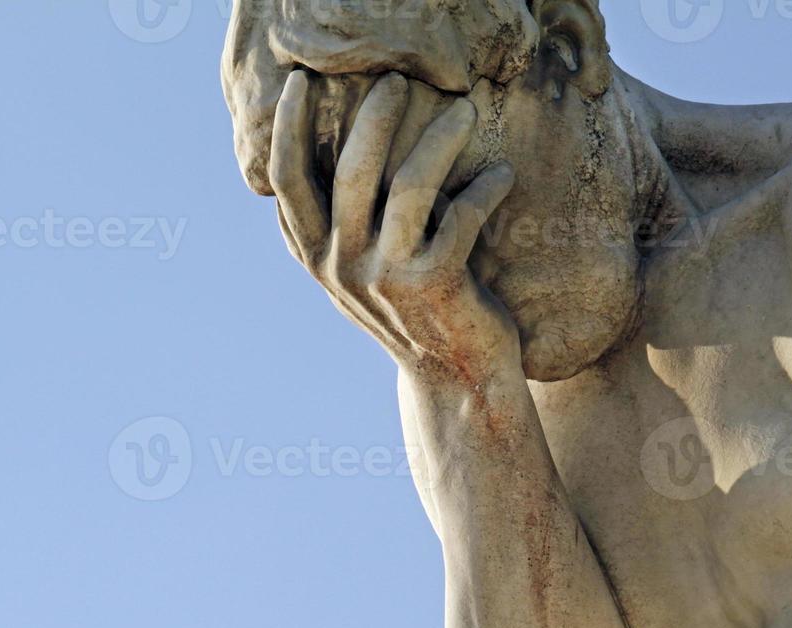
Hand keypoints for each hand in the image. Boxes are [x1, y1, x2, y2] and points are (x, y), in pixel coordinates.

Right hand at [269, 70, 519, 384]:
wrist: (458, 383)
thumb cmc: (414, 315)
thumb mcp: (359, 277)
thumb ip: (337, 231)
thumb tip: (326, 155)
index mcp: (320, 259)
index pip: (289, 184)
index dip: (289, 130)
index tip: (301, 84)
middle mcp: (346, 267)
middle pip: (351, 170)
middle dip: (374, 115)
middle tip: (396, 79)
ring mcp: (390, 277)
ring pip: (411, 185)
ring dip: (441, 138)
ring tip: (465, 109)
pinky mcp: (438, 284)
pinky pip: (463, 215)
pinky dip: (487, 187)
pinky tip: (503, 173)